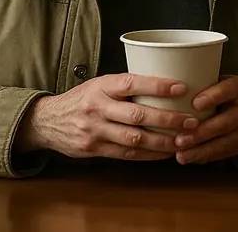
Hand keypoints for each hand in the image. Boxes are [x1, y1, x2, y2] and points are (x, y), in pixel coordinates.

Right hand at [15, 73, 198, 159]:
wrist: (47, 121)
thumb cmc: (83, 99)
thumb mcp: (99, 84)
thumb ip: (126, 86)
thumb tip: (166, 84)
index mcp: (102, 86)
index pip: (132, 83)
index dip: (158, 86)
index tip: (182, 87)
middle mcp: (98, 107)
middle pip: (138, 115)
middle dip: (168, 120)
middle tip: (191, 122)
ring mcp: (95, 130)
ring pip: (135, 138)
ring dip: (163, 141)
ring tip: (184, 140)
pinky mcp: (94, 149)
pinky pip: (127, 153)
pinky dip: (149, 154)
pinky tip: (165, 152)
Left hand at [172, 75, 237, 164]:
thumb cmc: (221, 93)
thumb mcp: (216, 83)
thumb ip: (199, 86)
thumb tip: (167, 93)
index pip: (227, 90)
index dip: (212, 97)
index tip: (194, 104)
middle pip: (225, 122)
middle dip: (201, 133)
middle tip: (179, 140)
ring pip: (225, 142)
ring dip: (201, 150)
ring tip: (181, 155)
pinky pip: (226, 152)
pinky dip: (206, 156)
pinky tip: (192, 158)